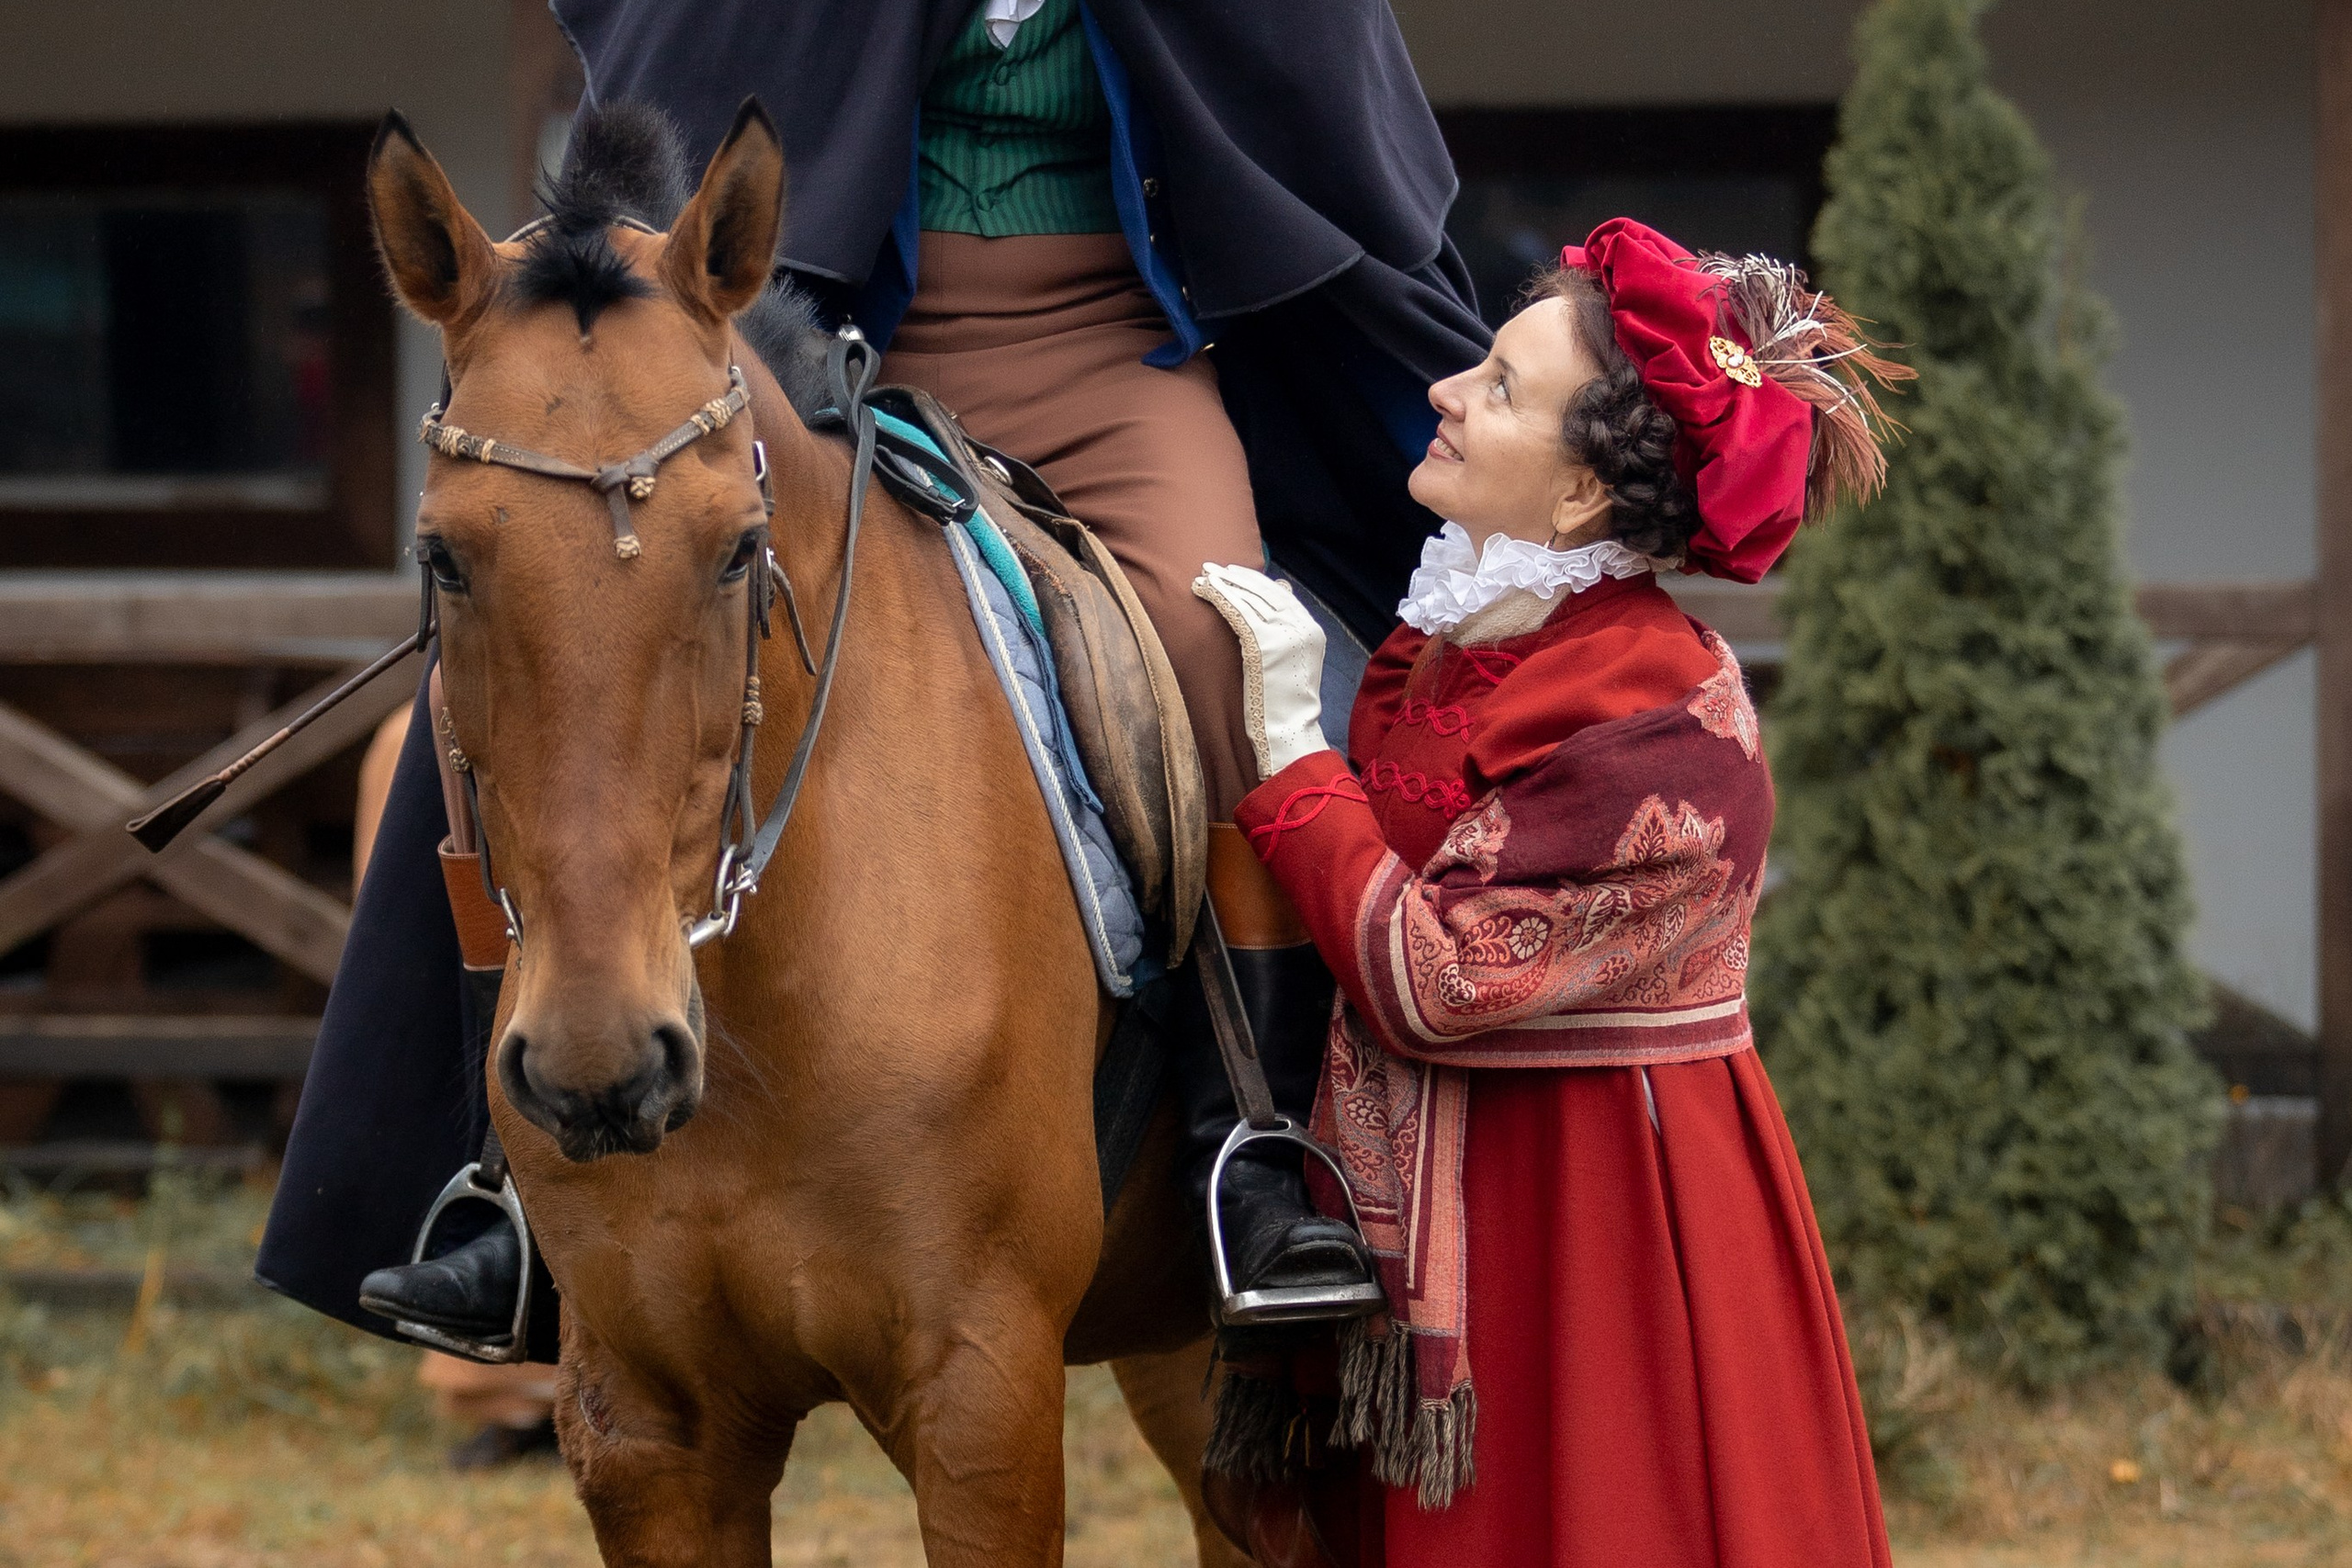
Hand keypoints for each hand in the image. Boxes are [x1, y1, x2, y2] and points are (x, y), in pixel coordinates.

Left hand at [1191, 562, 1327, 779]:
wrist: (1289, 731)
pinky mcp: (1264, 646)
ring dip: (1223, 585)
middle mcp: (1301, 627)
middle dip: (1235, 577)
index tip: (1232, 572)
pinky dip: (1220, 599)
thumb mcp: (1294, 661)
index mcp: (1311, 630)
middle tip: (1211, 566)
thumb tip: (1283, 589)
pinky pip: (1238, 614)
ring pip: (1248, 600)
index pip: (1280, 594)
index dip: (1254, 581)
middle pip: (1263, 592)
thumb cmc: (1285, 704)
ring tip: (1203, 576)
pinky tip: (1205, 591)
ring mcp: (1285, 635)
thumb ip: (1289, 629)